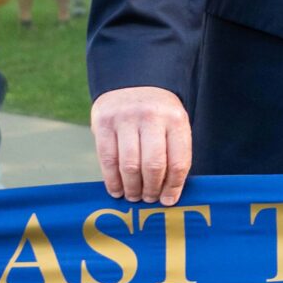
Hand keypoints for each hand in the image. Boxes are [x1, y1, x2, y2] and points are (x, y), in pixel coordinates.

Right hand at [93, 86, 193, 204]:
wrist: (134, 82)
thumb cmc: (158, 114)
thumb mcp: (174, 125)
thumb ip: (174, 153)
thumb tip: (169, 194)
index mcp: (176, 119)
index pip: (179, 161)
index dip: (174, 186)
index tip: (168, 200)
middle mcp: (151, 117)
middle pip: (153, 165)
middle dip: (151, 189)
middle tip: (148, 199)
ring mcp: (125, 118)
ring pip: (129, 165)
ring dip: (132, 188)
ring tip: (134, 196)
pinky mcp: (103, 122)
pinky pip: (107, 159)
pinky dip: (112, 180)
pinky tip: (117, 190)